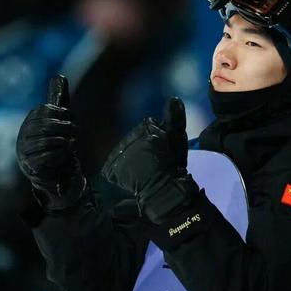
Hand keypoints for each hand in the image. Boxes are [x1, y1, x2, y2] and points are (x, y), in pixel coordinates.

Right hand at [16, 75, 84, 213]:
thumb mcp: (59, 119)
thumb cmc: (56, 141)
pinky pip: (46, 156)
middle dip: (66, 129)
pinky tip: (64, 155)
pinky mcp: (30, 166)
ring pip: (47, 141)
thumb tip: (59, 76)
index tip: (71, 119)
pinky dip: (59, 155)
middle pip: (47, 126)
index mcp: (31, 120)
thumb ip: (58, 99)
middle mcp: (24, 134)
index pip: (46, 110)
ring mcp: (25, 150)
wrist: (53, 171)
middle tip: (76, 133)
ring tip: (70, 145)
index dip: (63, 113)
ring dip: (64, 143)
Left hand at [102, 97, 198, 223]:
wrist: (164, 191)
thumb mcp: (177, 139)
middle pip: (136, 139)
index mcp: (149, 130)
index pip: (149, 127)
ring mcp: (122, 154)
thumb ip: (174, 118)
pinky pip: (113, 166)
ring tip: (144, 170)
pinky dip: (120, 171)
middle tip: (154, 162)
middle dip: (143, 148)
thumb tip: (174, 98)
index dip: (157, 140)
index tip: (162, 151)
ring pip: (125, 151)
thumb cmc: (173, 165)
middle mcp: (132, 139)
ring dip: (132, 159)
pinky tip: (132, 176)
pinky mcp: (113, 169)